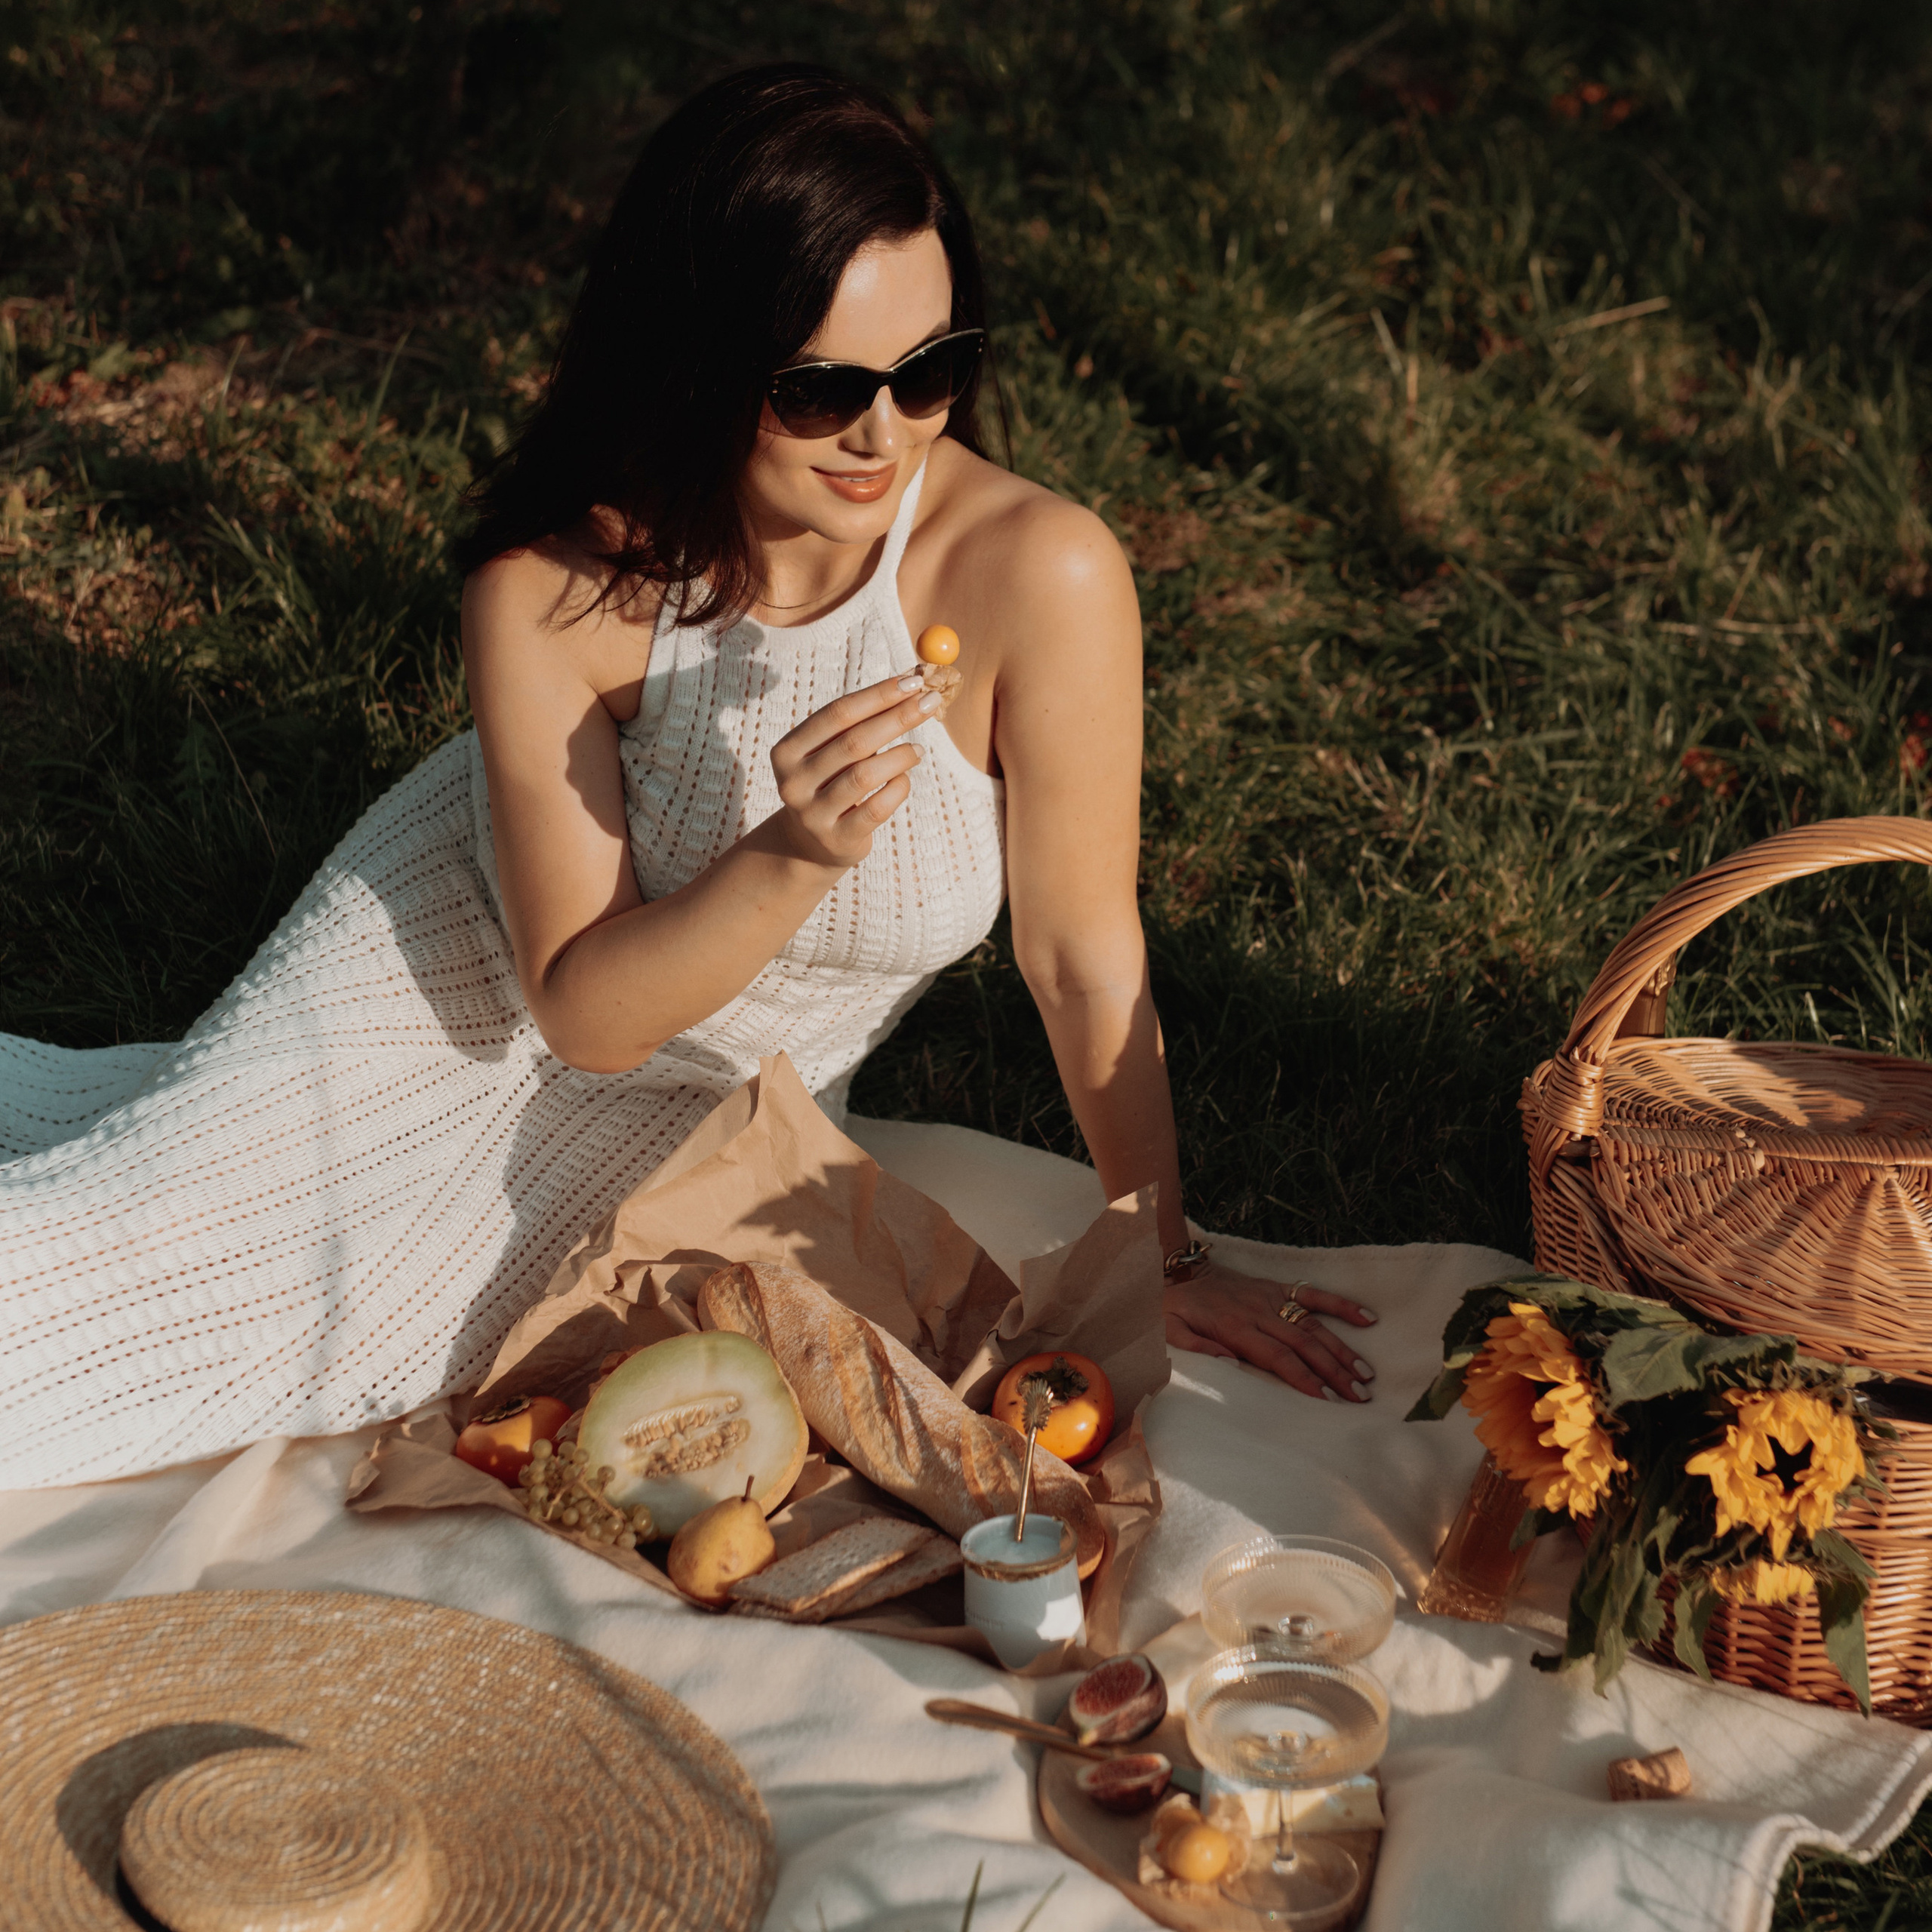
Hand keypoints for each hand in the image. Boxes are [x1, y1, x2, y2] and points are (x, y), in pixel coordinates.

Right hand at [768, 674, 939, 868]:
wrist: (807, 845)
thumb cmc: (828, 783)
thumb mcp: (830, 753)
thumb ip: (858, 724)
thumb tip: (910, 685)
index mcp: (787, 751)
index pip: (838, 713)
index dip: (878, 695)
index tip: (913, 681)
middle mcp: (794, 782)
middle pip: (854, 741)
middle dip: (898, 717)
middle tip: (930, 703)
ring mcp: (814, 814)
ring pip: (865, 776)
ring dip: (900, 756)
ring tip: (918, 749)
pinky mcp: (837, 840)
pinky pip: (877, 809)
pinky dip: (897, 788)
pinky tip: (904, 779)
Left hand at [1163, 1261, 1378, 1401]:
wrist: (1176, 1271)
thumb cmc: (1174, 1310)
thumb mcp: (1169, 1332)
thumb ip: (1195, 1348)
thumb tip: (1228, 1363)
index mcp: (1236, 1328)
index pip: (1277, 1358)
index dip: (1303, 1378)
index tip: (1326, 1400)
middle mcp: (1260, 1313)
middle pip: (1304, 1345)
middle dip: (1333, 1372)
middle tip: (1359, 1396)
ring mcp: (1271, 1298)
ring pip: (1314, 1326)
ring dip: (1342, 1350)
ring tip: (1365, 1374)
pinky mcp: (1277, 1288)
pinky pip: (1313, 1294)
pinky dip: (1341, 1305)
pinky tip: (1368, 1318)